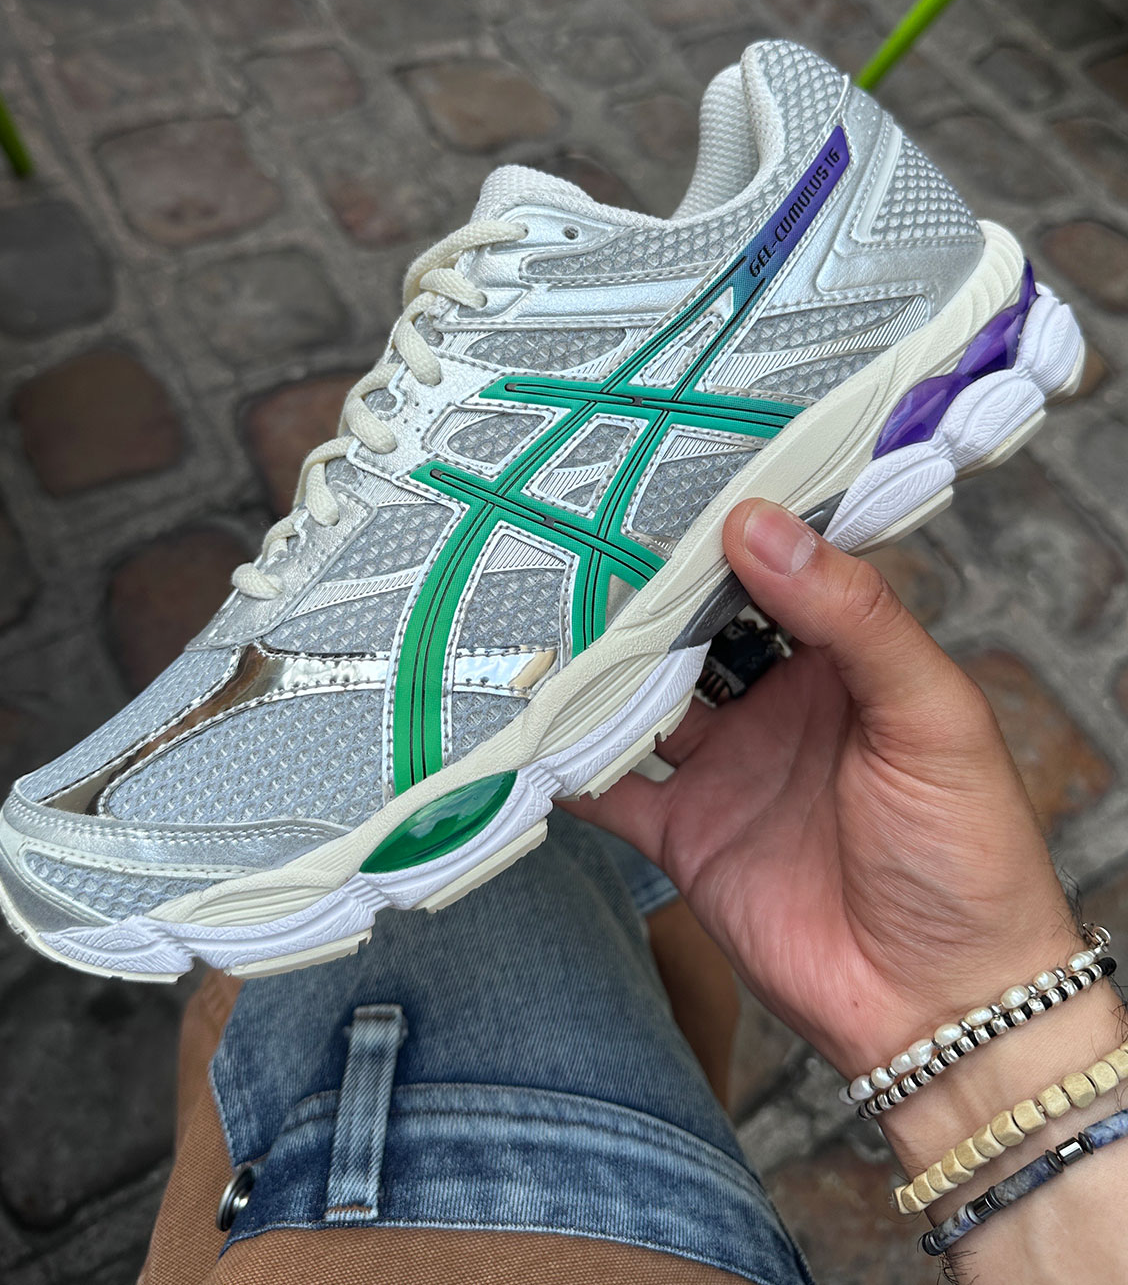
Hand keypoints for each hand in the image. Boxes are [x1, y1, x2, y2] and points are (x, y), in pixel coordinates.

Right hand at [570, 498, 1078, 1078]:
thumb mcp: (930, 715)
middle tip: (570, 536)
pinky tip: (524, 729)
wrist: (939, 1010)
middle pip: (694, 633)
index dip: (726, 531)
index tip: (660, 481)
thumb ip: (851, 618)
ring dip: (595, 669)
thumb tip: (759, 525)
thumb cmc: (968, 855)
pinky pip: (611, 791)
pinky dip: (567, 766)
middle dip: (641, 594)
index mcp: (842, 662)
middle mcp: (775, 706)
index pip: (775, 574)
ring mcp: (725, 769)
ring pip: (641, 701)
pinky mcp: (685, 835)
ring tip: (531, 615)